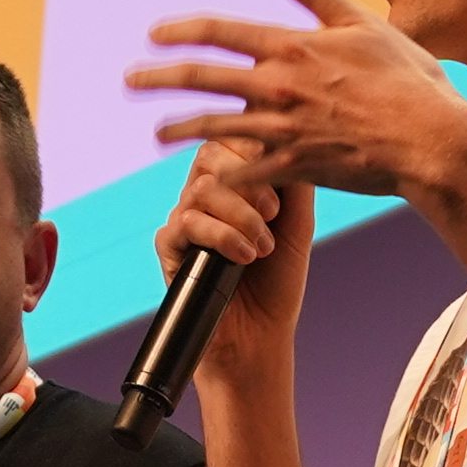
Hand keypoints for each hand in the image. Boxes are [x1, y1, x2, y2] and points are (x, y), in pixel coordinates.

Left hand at [133, 0, 466, 212]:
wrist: (431, 139)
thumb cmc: (405, 78)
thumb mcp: (359, 21)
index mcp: (292, 45)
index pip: (220, 31)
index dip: (180, 31)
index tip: (153, 35)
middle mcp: (279, 85)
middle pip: (202, 77)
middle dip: (158, 77)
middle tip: (129, 80)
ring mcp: (284, 129)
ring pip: (214, 128)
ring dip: (178, 129)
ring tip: (156, 134)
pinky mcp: (295, 167)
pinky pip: (246, 173)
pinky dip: (224, 176)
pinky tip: (205, 178)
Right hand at [154, 143, 308, 354]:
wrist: (260, 335)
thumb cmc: (280, 279)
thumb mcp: (298, 222)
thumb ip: (294, 177)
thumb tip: (288, 131)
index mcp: (233, 182)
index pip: (232, 140)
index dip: (255, 151)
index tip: (281, 184)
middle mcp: (204, 196)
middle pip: (210, 154)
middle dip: (248, 180)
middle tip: (272, 212)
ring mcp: (184, 219)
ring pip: (202, 189)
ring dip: (241, 216)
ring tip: (263, 248)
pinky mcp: (169, 247)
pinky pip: (186, 224)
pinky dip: (221, 237)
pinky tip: (243, 258)